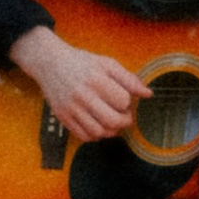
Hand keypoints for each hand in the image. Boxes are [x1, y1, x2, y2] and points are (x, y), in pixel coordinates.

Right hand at [9, 23, 141, 141]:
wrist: (49, 62)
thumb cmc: (81, 62)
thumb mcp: (106, 63)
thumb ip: (129, 79)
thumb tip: (148, 94)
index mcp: (96, 79)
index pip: (123, 101)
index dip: (127, 102)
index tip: (123, 98)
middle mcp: (82, 95)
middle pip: (113, 121)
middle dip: (124, 121)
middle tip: (124, 116)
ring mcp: (71, 108)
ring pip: (99, 132)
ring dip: (111, 131)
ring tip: (111, 121)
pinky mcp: (63, 117)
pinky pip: (84, 136)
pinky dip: (95, 136)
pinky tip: (98, 125)